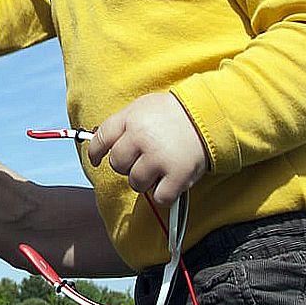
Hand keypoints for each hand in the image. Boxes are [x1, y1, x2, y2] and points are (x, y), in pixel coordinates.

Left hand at [86, 93, 207, 209]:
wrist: (211, 114)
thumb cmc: (175, 112)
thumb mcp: (143, 106)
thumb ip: (123, 124)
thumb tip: (101, 142)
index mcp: (131, 119)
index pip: (100, 140)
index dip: (95, 153)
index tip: (96, 160)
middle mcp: (142, 138)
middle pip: (117, 164)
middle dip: (127, 165)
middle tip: (144, 159)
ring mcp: (159, 157)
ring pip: (136, 183)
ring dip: (146, 181)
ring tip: (160, 168)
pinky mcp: (178, 175)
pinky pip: (159, 197)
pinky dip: (164, 194)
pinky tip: (170, 182)